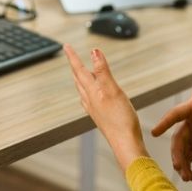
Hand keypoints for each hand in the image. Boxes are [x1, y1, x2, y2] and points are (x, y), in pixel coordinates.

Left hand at [64, 44, 148, 170]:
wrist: (125, 144)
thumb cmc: (121, 119)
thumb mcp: (113, 90)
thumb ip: (103, 70)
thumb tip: (94, 52)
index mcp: (92, 91)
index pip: (79, 69)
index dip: (72, 56)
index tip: (66, 46)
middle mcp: (90, 100)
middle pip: (78, 79)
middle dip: (74, 66)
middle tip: (70, 56)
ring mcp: (94, 109)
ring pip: (82, 89)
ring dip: (79, 78)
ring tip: (78, 72)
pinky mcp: (100, 117)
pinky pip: (88, 100)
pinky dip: (87, 91)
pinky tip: (91, 96)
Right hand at [151, 89, 191, 180]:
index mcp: (190, 110)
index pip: (175, 115)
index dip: (164, 123)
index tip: (154, 133)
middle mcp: (187, 124)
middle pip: (178, 139)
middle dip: (177, 154)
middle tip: (178, 167)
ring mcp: (190, 135)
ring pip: (181, 151)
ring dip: (182, 164)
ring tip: (187, 178)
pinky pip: (188, 156)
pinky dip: (188, 166)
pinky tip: (190, 177)